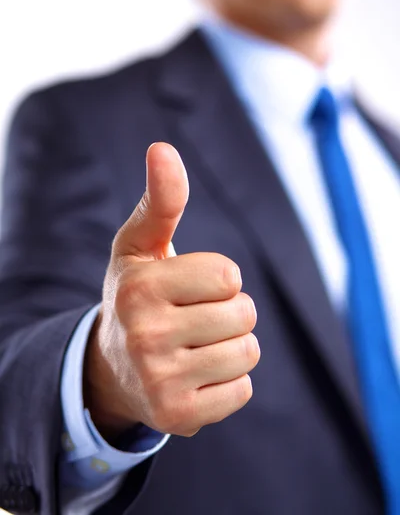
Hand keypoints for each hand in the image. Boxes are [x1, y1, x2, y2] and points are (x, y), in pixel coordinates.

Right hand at [84, 143, 259, 439]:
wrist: (112, 367)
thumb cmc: (136, 295)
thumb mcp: (141, 246)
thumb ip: (160, 199)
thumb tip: (163, 147)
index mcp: (139, 287)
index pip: (228, 274)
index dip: (219, 277)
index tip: (191, 286)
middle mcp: (145, 336)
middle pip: (244, 314)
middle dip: (230, 310)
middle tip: (195, 317)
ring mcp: (160, 381)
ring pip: (247, 352)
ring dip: (233, 345)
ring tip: (197, 345)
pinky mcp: (178, 417)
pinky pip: (242, 389)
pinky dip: (229, 381)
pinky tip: (197, 374)